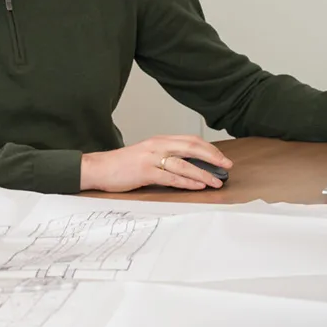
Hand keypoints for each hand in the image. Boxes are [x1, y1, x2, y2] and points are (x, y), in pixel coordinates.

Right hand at [80, 135, 232, 191]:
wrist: (99, 168)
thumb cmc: (123, 164)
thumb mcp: (147, 155)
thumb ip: (166, 157)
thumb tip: (190, 166)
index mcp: (159, 140)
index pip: (190, 140)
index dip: (209, 149)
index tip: (222, 158)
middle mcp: (157, 146)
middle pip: (192, 148)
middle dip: (213, 158)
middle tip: (227, 166)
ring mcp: (151, 158)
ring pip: (184, 164)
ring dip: (203, 173)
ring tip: (216, 181)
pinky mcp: (145, 172)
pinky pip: (171, 177)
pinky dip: (187, 182)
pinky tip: (197, 186)